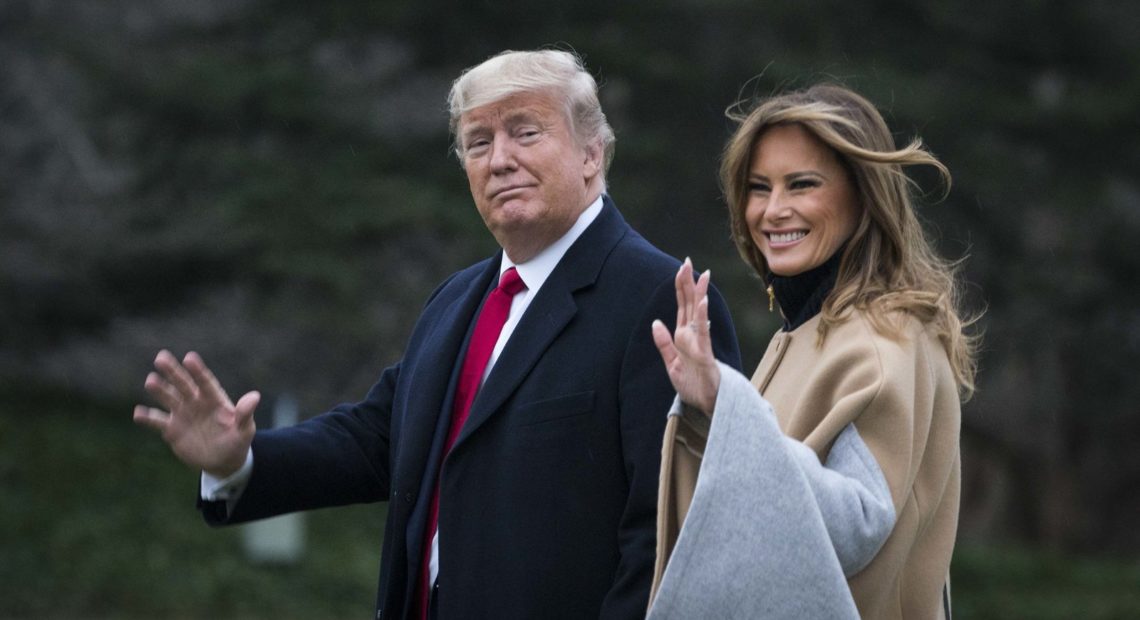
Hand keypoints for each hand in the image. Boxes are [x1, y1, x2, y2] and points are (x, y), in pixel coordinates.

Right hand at [133, 350, 258, 477]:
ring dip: (159, 390)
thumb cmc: (237, 441)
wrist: (223, 460)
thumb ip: (245, 414)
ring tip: (150, 380)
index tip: (189, 357)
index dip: (197, 370)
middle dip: (173, 371)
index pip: (205, 382)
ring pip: (169, 398)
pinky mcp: (172, 429)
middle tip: (161, 357)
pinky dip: (148, 417)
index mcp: (214, 399)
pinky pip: (157, 421)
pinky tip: (138, 412)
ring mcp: (182, 414)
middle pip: (183, 384)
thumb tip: (255, 396)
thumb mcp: (245, 430)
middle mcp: (196, 402)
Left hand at [652, 258, 720, 414]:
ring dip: (699, 294)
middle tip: (687, 261)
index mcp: (684, 336)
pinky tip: (702, 303)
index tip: (681, 267)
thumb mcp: (671, 364)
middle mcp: (693, 335)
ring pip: (699, 313)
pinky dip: (703, 317)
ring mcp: (700, 343)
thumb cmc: (692, 384)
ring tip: (700, 275)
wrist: (706, 403)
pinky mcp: (705, 354)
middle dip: (689, 282)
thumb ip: (663, 344)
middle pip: (691, 303)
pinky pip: (703, 333)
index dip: (680, 286)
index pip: (682, 305)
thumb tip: (655, 322)